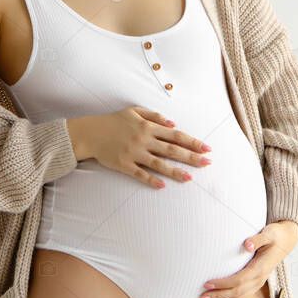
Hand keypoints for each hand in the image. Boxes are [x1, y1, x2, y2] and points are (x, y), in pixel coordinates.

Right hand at [67, 106, 210, 188]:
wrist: (90, 132)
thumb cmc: (113, 121)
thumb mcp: (134, 111)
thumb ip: (155, 116)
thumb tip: (174, 123)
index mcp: (148, 127)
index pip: (176, 135)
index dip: (193, 142)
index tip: (207, 148)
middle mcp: (144, 139)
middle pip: (172, 150)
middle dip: (191, 157)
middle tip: (207, 163)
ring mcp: (134, 153)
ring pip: (159, 163)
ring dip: (175, 171)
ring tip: (190, 178)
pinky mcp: (124, 164)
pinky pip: (140, 174)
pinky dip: (151, 179)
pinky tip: (163, 186)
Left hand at [199, 221, 297, 297]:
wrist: (286, 241)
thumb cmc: (276, 236)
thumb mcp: (269, 233)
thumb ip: (258, 239)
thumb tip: (246, 245)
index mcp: (261, 268)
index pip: (239, 280)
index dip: (223, 284)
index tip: (207, 283)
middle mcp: (260, 279)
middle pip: (237, 292)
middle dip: (219, 296)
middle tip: (201, 297)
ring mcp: (258, 283)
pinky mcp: (256, 284)